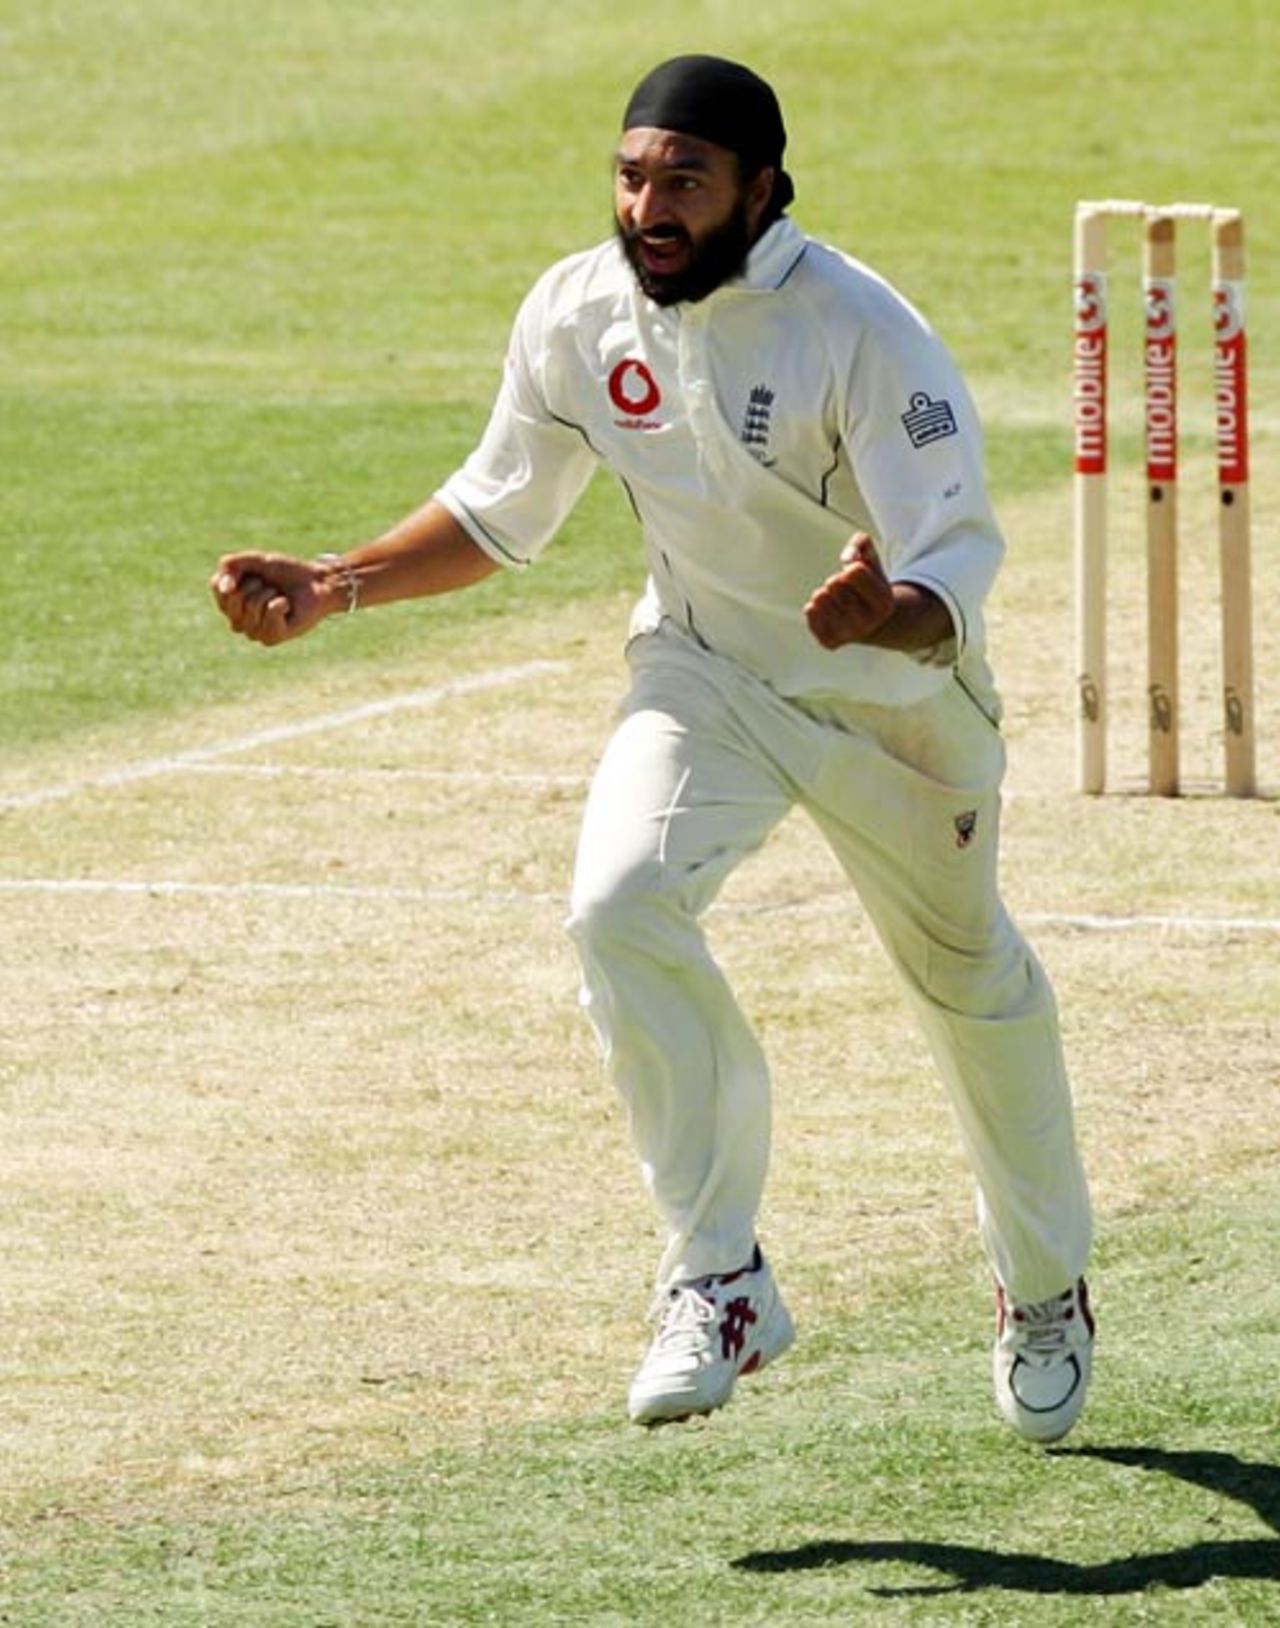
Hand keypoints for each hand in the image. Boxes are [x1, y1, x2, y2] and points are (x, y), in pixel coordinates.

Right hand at [209, 552, 332, 645]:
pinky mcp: (271, 638)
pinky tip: (288, 607)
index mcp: (229, 604)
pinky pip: (270, 612)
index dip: (236, 573)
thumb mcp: (257, 561)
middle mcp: (238, 622)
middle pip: (232, 598)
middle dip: (254, 584)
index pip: (217, 586)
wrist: (316, 583)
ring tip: (279, 596)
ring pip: (252, 605)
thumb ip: (234, 565)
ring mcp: (253, 632)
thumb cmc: (286, 573)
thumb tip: (225, 588)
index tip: (255, 573)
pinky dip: (282, 603)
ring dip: (269, 593)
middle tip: (269, 586)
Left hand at [804, 533, 895, 649]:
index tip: (856, 577)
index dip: (850, 568)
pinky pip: (809, 612)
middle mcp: (868, 623)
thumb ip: (861, 543)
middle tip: (846, 591)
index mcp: (883, 602)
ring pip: (819, 598)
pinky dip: (813, 607)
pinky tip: (827, 611)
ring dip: (824, 593)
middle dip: (836, 580)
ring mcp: (848, 635)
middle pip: (834, 583)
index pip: (853, 571)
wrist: (871, 623)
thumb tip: (847, 558)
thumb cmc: (868, 584)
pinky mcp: (830, 642)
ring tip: (837, 601)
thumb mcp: (871, 558)